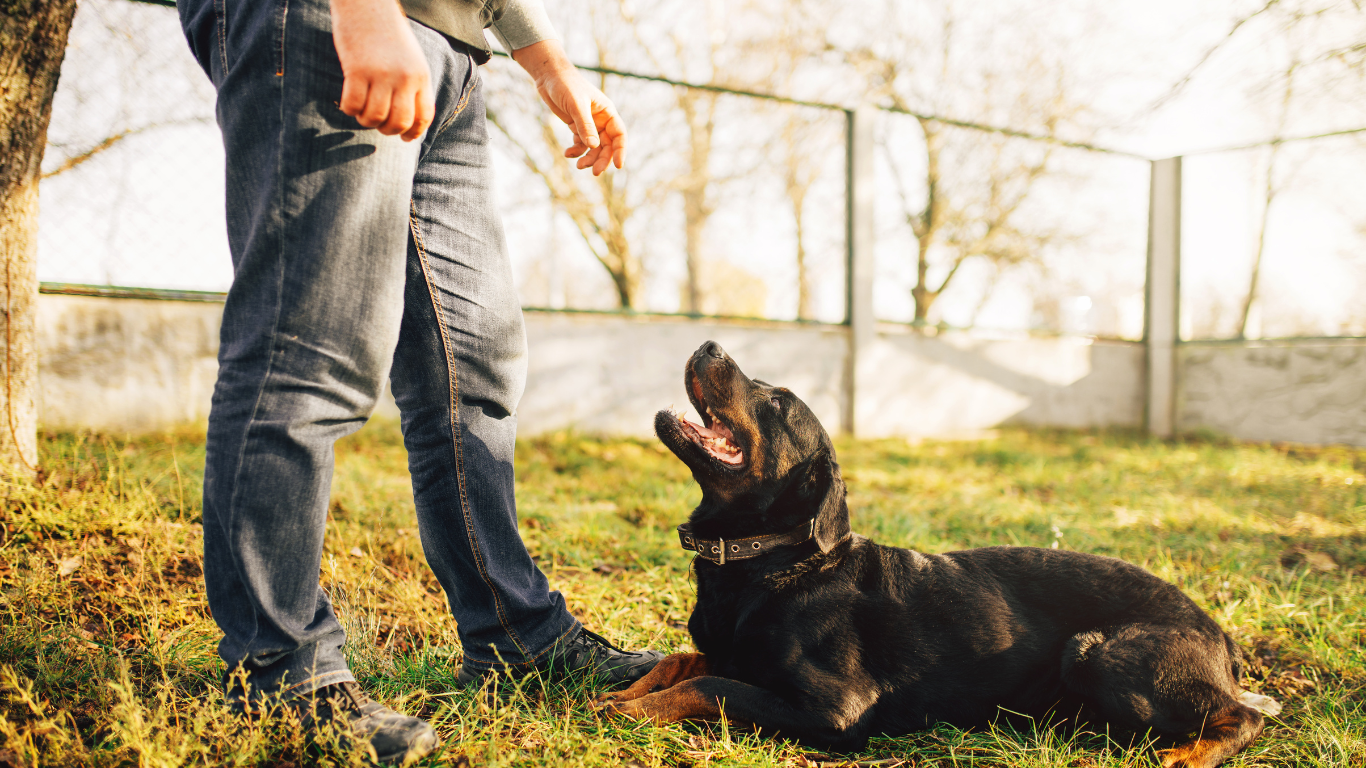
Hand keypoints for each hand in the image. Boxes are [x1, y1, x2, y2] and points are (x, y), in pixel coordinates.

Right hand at [331, 0, 434, 140]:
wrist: (367, 3)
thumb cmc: (386, 32)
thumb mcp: (410, 58)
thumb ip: (411, 84)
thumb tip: (406, 119)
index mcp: (420, 75)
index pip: (424, 116)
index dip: (414, 132)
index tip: (404, 138)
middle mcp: (404, 77)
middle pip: (399, 122)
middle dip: (387, 130)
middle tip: (377, 124)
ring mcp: (380, 74)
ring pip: (375, 117)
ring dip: (366, 121)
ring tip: (361, 112)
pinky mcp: (356, 70)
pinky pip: (352, 105)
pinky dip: (349, 110)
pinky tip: (348, 103)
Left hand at [512, 40, 625, 174]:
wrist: (549, 76)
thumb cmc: (566, 85)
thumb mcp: (576, 104)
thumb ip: (585, 125)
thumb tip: (594, 146)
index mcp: (607, 112)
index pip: (619, 134)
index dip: (621, 151)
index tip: (619, 166)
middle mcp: (601, 120)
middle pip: (607, 145)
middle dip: (602, 159)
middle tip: (595, 172)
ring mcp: (589, 124)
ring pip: (594, 147)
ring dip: (588, 158)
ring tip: (578, 165)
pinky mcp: (576, 126)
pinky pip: (580, 144)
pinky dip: (576, 151)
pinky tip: (568, 154)